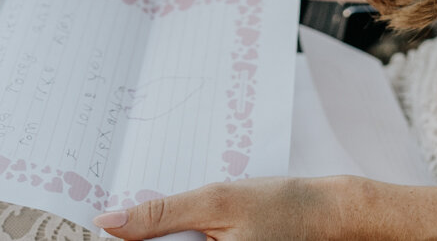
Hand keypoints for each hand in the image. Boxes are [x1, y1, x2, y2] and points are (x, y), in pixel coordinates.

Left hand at [93, 175, 351, 240]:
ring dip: (169, 233)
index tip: (106, 217)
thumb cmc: (280, 204)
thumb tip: (107, 222)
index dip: (126, 237)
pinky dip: (189, 237)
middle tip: (143, 206)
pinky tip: (198, 224)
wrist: (329, 215)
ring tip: (184, 213)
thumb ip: (162, 213)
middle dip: (149, 232)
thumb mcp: (218, 200)